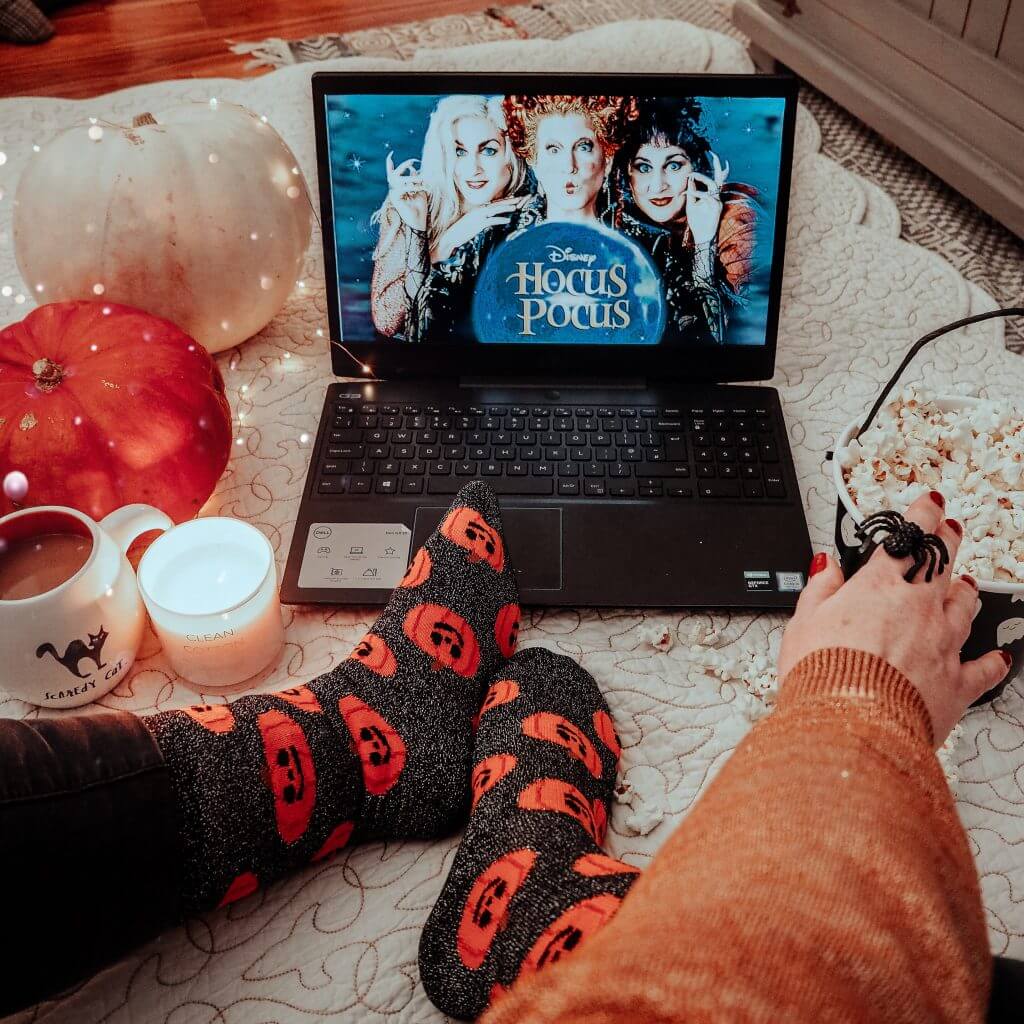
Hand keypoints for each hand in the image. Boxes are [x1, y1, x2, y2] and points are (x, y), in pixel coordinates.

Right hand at [386, 152, 428, 232]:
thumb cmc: (420, 208)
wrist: (418, 221)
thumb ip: (416, 179)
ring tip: (422, 181)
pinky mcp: (395, 198)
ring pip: (399, 180)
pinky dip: (412, 187)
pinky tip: (419, 188)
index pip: (392, 174)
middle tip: (413, 161)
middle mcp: (395, 190)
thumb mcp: (420, 190)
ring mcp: (394, 194)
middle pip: (394, 174)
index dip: (389, 164)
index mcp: (399, 187)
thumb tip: (413, 169)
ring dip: (412, 178)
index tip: (391, 153)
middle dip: (403, 166)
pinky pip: (402, 188)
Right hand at [432, 197, 523, 261]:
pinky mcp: (478, 225)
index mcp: (478, 210)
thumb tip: (487, 220)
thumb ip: (479, 220)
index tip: (514, 198)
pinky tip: (508, 220)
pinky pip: (492, 221)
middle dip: (509, 201)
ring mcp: (479, 217)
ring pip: (495, 210)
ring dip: (506, 208)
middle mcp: (479, 211)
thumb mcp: (471, 223)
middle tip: (520, 198)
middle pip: (497, 204)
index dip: (505, 200)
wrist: (451, 237)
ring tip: (516, 207)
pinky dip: (500, 220)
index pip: (494, 203)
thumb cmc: (460, 232)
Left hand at [685, 151, 727, 246]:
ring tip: (692, 175)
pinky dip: (696, 192)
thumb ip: (691, 192)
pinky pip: (706, 196)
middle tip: (711, 152)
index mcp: (711, 195)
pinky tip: (688, 193)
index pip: (713, 179)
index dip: (708, 170)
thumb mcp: (691, 205)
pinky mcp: (717, 207)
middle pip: (719, 177)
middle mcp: (717, 196)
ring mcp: (718, 201)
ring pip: (713, 184)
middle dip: (717, 164)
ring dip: (702, 177)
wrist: (701, 236)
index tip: (696, 165)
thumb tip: (690, 179)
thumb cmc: (697, 222)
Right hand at [777, 491, 1010, 745]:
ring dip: (966, 593)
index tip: (929, 504)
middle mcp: (920, 609)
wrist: (851, 724)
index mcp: (880, 587)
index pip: (909, 539)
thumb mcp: (804, 621)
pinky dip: (993, 661)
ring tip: (968, 585)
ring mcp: (943, 646)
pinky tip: (1000, 658)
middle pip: (944, 565)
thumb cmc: (823, 674)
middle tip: (953, 529)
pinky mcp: (955, 685)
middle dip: (949, 542)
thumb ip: (820, 588)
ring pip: (965, 609)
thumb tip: (825, 564)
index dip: (923, 515)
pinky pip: (984, 669)